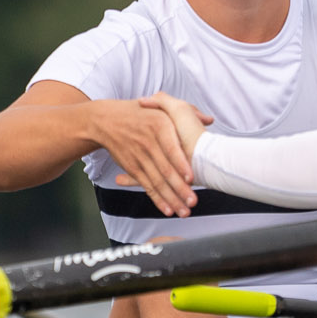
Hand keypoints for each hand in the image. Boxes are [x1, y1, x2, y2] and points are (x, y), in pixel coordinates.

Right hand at [91, 98, 202, 217]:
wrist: (107, 120)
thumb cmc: (139, 112)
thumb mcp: (161, 106)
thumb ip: (187, 110)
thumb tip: (209, 120)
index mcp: (159, 126)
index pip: (172, 149)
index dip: (181, 164)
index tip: (191, 178)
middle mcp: (148, 142)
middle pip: (166, 170)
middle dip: (180, 189)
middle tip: (192, 201)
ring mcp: (139, 157)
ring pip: (157, 182)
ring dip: (171, 198)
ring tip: (184, 211)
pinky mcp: (133, 167)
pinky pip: (147, 185)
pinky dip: (157, 199)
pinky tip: (167, 209)